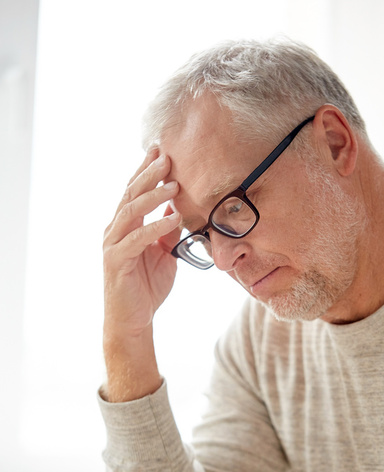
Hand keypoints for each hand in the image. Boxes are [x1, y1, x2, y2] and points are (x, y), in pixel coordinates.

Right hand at [102, 149, 181, 400]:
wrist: (133, 320)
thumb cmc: (147, 286)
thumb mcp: (165, 253)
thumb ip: (168, 231)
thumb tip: (181, 209)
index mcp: (125, 225)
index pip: (134, 191)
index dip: (146, 170)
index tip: (161, 150)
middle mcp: (114, 230)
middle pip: (130, 194)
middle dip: (148, 173)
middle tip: (165, 155)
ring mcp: (112, 244)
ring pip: (131, 211)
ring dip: (152, 195)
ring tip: (173, 184)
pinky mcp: (115, 261)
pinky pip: (136, 239)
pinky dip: (155, 227)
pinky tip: (172, 218)